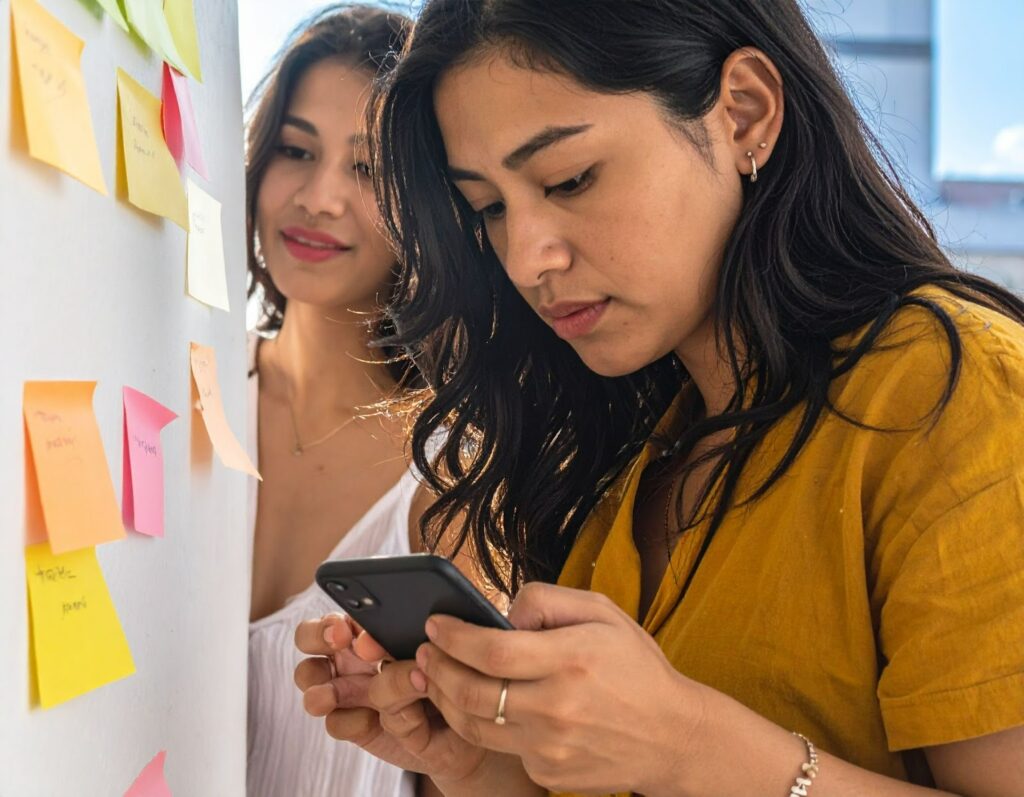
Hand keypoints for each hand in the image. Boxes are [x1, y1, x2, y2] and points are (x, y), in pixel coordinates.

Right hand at [293, 614, 530, 794]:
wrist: (473, 717)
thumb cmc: (459, 665)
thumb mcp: (452, 638)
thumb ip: (442, 617)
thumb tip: (441, 604)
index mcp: (371, 628)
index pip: (335, 614)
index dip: (332, 619)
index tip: (348, 627)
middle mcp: (354, 657)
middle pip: (309, 642)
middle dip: (318, 637)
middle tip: (341, 642)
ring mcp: (352, 693)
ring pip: (315, 687)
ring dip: (323, 689)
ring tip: (335, 695)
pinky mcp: (359, 726)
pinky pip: (338, 724)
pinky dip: (351, 720)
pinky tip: (371, 719)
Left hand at [412, 582, 707, 795]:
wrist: (672, 736)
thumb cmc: (634, 666)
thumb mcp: (602, 612)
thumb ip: (547, 600)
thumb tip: (500, 611)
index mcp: (570, 659)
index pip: (490, 649)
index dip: (452, 636)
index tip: (433, 625)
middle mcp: (557, 706)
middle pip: (470, 691)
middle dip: (434, 667)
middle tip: (422, 651)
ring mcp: (550, 745)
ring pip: (473, 724)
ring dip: (443, 697)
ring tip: (435, 675)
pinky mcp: (547, 771)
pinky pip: (501, 745)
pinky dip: (484, 723)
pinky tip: (481, 704)